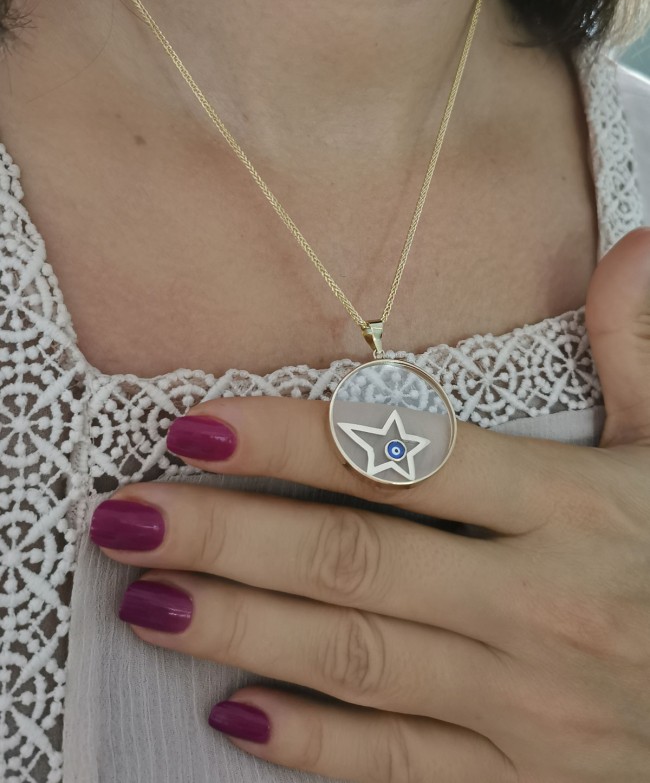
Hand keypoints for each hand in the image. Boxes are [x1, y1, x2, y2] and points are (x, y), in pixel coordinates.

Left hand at [89, 227, 649, 782]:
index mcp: (575, 506)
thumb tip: (631, 246)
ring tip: (146, 600)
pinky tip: (236, 715)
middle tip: (128, 516)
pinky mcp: (529, 781)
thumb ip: (641, 349)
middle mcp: (542, 601)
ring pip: (359, 657)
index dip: (291, 438)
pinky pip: (404, 768)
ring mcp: (531, 702)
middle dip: (228, 534)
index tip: (195, 427)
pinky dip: (317, 745)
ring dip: (240, 628)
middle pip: (355, 557)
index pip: (404, 458)